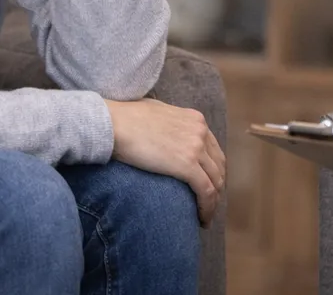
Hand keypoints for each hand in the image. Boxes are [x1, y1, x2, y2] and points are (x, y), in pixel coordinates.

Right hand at [105, 98, 225, 226]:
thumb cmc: (126, 118)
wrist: (114, 123)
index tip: (207, 187)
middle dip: (216, 189)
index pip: (213, 150)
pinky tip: (202, 220)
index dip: (213, 172)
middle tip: (207, 206)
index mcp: (195, 120)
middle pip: (218, 167)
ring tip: (205, 217)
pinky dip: (207, 208)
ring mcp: (196, 147)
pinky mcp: (187, 164)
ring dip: (213, 203)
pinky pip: (206, 192)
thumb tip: (166, 135)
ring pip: (215, 182)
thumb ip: (170, 123)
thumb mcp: (157, 112)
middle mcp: (200, 132)